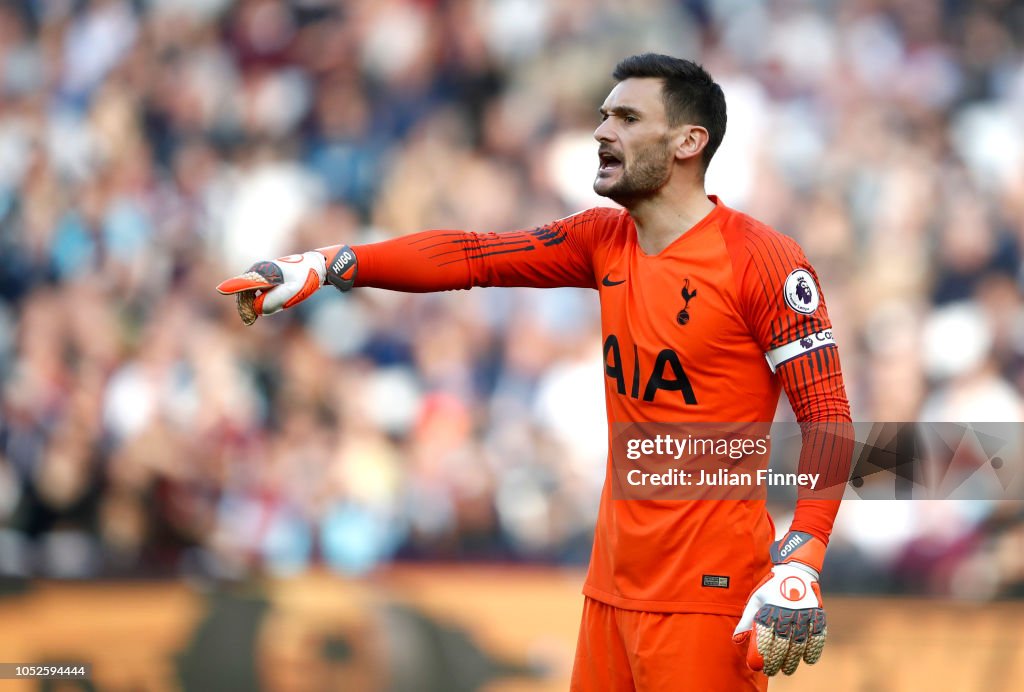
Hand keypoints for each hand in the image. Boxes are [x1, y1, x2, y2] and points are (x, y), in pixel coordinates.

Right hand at [216, 246, 356, 324]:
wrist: (314, 267)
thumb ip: (274, 301)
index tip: (220, 290)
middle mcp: (257, 271)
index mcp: (264, 272)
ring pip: (250, 296)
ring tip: (280, 302)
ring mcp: (258, 274)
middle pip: (244, 295)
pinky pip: (255, 295)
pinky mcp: (261, 279)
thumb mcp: (292, 291)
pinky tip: (277, 301)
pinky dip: (262, 302)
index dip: (232, 287)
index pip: (244, 282)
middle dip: (252, 307)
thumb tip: (256, 309)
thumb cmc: (304, 278)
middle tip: (265, 313)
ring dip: (260, 305)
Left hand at [732, 531, 826, 675]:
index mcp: (768, 610)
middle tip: (771, 671)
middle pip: (781, 646)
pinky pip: (817, 637)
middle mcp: (785, 614)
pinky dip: (813, 650)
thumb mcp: (755, 601)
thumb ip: (746, 621)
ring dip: (792, 660)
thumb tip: (736, 640)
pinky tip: (808, 660)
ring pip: (798, 645)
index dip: (759, 656)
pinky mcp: (816, 615)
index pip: (763, 639)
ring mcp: (803, 615)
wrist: (796, 572)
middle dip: (775, 662)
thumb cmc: (771, 589)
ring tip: (786, 669)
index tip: (756, 666)